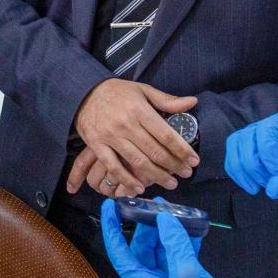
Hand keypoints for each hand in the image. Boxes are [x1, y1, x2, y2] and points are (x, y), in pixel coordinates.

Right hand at [67, 79, 198, 196]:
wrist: (83, 93)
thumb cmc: (117, 92)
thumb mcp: (143, 90)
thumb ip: (167, 100)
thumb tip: (192, 102)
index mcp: (139, 109)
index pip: (165, 134)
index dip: (181, 149)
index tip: (193, 160)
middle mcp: (126, 124)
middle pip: (154, 151)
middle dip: (173, 165)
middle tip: (186, 174)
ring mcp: (110, 136)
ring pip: (137, 162)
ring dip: (156, 176)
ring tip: (170, 183)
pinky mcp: (97, 145)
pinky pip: (113, 166)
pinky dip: (127, 179)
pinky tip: (140, 187)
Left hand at [101, 200, 251, 277]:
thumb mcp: (187, 273)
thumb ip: (175, 243)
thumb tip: (165, 218)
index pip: (119, 251)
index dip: (112, 227)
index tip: (110, 205)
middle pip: (142, 248)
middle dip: (147, 225)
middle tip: (157, 204)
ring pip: (162, 251)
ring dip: (168, 232)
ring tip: (177, 211)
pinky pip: (179, 257)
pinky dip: (184, 243)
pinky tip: (194, 228)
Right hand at [224, 109, 277, 217]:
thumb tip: (272, 189)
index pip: (267, 130)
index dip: (267, 154)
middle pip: (246, 138)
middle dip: (253, 164)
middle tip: (270, 182)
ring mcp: (266, 140)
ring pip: (237, 147)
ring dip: (243, 169)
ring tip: (260, 186)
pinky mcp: (260, 155)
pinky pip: (237, 159)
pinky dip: (240, 174)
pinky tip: (253, 187)